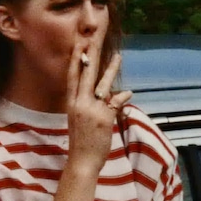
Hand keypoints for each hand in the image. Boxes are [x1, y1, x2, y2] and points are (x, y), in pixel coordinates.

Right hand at [65, 34, 124, 171]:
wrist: (82, 160)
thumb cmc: (82, 142)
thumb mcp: (80, 120)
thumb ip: (90, 105)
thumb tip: (106, 95)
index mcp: (72, 104)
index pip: (72, 77)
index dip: (75, 60)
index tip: (78, 45)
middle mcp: (80, 104)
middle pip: (86, 75)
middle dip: (90, 56)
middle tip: (92, 40)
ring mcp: (92, 110)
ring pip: (103, 84)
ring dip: (111, 69)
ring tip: (118, 56)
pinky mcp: (104, 118)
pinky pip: (116, 102)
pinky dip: (122, 97)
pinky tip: (128, 92)